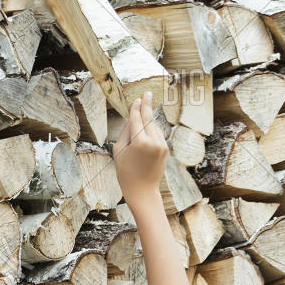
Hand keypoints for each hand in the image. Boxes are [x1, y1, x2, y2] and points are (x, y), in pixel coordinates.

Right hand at [113, 91, 167, 206]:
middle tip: (147, 93)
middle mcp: (153, 141)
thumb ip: (125, 132)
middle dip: (147, 105)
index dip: (136, 108)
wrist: (142, 191)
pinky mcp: (165, 150)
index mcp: (139, 141)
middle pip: (149, 118)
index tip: (137, 99)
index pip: (137, 118)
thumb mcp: (119, 151)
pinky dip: (151, 133)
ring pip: (153, 127)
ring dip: (147, 123)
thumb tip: (132, 118)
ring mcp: (161, 145)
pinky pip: (157, 135)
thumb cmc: (126, 172)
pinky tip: (145, 138)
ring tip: (139, 131)